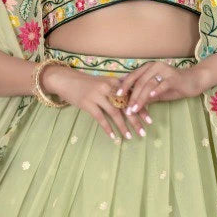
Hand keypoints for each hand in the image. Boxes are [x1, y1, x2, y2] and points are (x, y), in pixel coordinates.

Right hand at [39, 61, 154, 142]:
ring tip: (130, 137)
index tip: (150, 120)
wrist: (66, 80)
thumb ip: (117, 89)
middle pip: (125, 106)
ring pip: (114, 113)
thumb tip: (133, 98)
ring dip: (123, 127)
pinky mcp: (87, 103)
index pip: (131, 97)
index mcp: (114, 82)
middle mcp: (107, 88)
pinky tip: (113, 137)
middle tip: (144, 131)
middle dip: (136, 120)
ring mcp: (97, 95)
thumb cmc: (86, 83)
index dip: (141, 108)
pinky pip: (100, 118)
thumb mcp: (103, 82)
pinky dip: (108, 128)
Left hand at [115, 60, 211, 113]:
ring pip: (148, 85)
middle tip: (126, 109)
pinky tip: (150, 98)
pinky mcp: (173, 78)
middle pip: (139, 82)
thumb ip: (145, 95)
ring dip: (140, 98)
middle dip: (131, 96)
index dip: (124, 86)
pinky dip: (155, 91)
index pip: (133, 76)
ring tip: (134, 108)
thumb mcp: (156, 91)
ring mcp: (164, 71)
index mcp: (149, 68)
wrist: (194, 81)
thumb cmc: (174, 86)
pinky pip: (162, 84)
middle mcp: (155, 67)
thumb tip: (130, 104)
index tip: (116, 96)